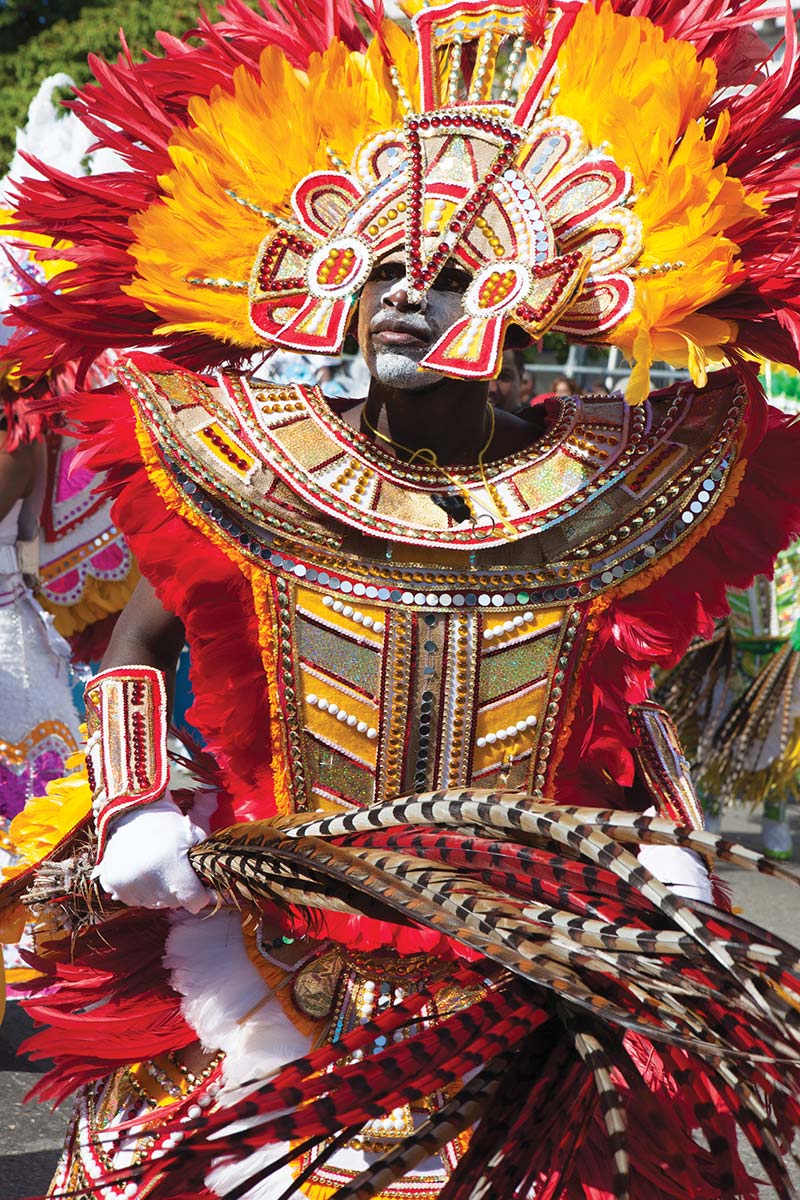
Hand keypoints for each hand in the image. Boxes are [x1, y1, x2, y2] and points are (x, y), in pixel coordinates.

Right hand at [93, 792, 211, 912]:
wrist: (131, 811)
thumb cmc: (167, 824)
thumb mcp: (194, 837)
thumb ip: (205, 865)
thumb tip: (213, 895)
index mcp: (171, 865)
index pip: (192, 899)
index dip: (200, 896)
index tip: (200, 889)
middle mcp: (147, 877)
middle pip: (173, 902)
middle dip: (179, 892)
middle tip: (176, 871)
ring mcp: (126, 882)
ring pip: (153, 904)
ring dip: (160, 893)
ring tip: (159, 869)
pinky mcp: (112, 883)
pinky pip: (133, 900)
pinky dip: (141, 892)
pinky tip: (143, 873)